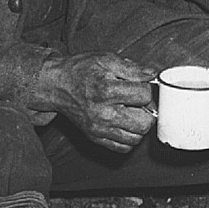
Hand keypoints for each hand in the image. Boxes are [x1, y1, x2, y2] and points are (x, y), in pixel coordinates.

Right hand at [40, 52, 156, 152]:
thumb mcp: (106, 59)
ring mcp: (98, 128)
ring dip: (139, 125)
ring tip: (132, 112)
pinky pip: (123, 148)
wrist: (57, 85)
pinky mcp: (95, 137)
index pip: (144, 96)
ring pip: (136, 138)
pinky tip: (125, 123)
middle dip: (147, 111)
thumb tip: (151, 74)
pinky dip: (129, 138)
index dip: (146, 89)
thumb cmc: (80, 70)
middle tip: (139, 102)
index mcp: (106, 91)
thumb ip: (132, 68)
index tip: (139, 86)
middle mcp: (103, 113)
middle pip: (144, 123)